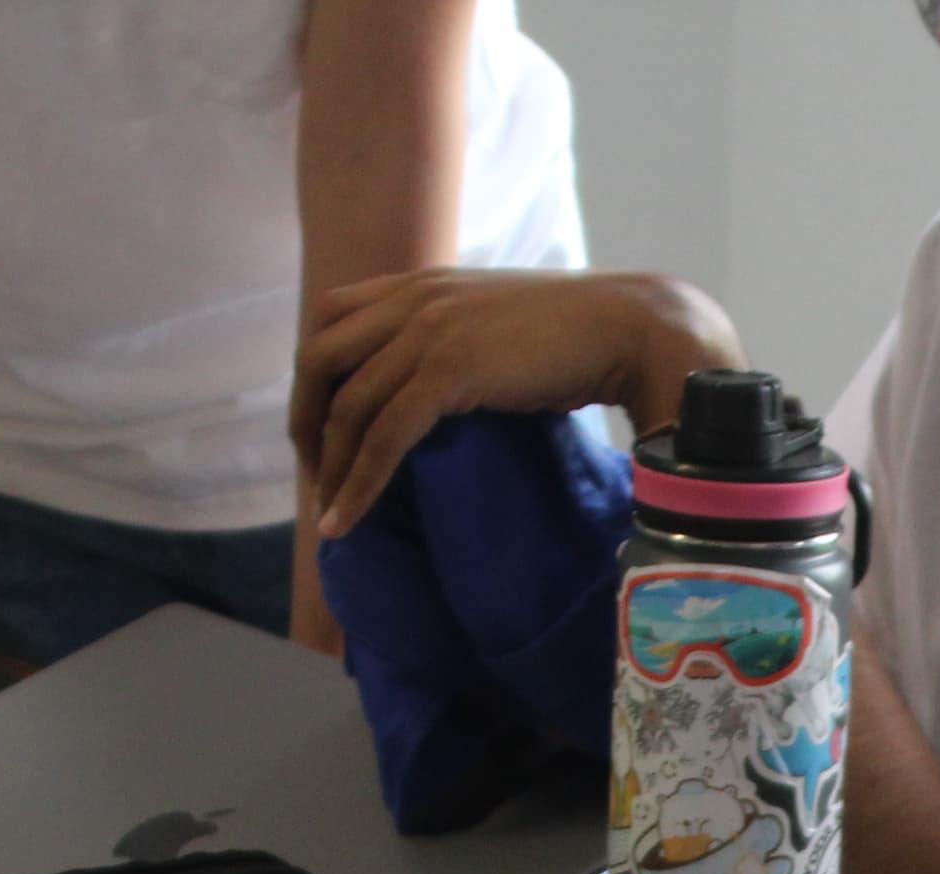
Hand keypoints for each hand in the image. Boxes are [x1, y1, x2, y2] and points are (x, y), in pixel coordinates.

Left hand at [295, 269, 739, 540]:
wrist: (632, 328)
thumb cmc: (582, 339)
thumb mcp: (500, 328)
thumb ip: (462, 342)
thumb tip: (449, 393)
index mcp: (422, 285)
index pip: (333, 319)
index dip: (314, 377)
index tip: (321, 430)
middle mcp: (415, 300)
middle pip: (320, 360)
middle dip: (306, 423)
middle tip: (315, 476)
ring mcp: (429, 332)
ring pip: (347, 406)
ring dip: (329, 468)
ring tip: (329, 515)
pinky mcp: (448, 372)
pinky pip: (382, 436)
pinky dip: (357, 485)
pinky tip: (345, 522)